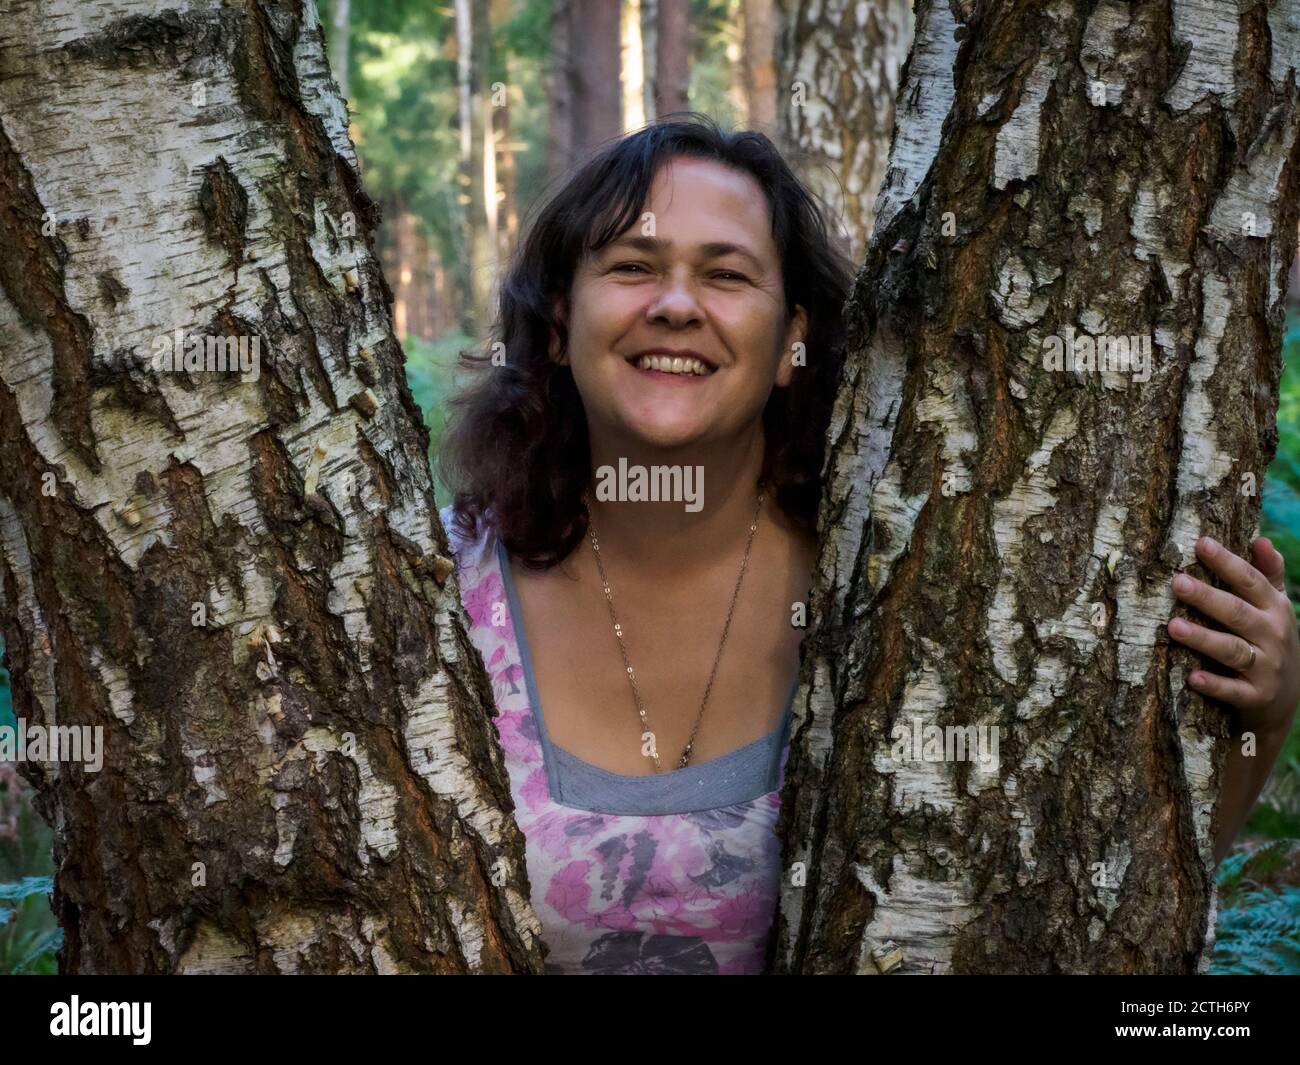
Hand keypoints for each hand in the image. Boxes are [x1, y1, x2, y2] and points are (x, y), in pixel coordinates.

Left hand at [1168, 536, 1299, 737]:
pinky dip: (1213, 685)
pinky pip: (1233, 690)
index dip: (1227, 562)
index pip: (1251, 581)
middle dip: (1207, 597)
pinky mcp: (1256, 697)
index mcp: (1276, 609)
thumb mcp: (1276, 608)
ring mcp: (1266, 667)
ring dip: (1203, 638)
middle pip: (1238, 613)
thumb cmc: (1271, 641)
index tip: (1201, 543)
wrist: (1285, 700)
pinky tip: (1191, 677)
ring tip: (1172, 626)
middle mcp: (1274, 635)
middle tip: (1177, 582)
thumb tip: (1260, 538)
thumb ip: (1269, 574)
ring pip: (1232, 650)